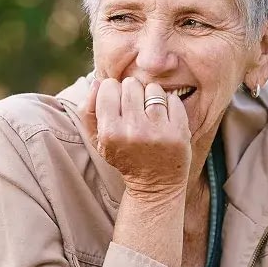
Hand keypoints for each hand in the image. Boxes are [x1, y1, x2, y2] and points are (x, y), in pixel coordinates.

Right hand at [80, 77, 190, 197]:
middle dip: (132, 92)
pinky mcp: (179, 132)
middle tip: (135, 109)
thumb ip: (88, 111)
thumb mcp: (98, 140)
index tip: (117, 105)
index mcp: (110, 132)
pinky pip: (173, 99)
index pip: (109, 86)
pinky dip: (169, 104)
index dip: (113, 92)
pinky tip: (164, 119)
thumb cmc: (123, 156)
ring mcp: (158, 131)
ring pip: (153, 89)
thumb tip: (97, 82)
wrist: (155, 184)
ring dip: (151, 96)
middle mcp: (133, 131)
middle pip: (131, 84)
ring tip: (150, 113)